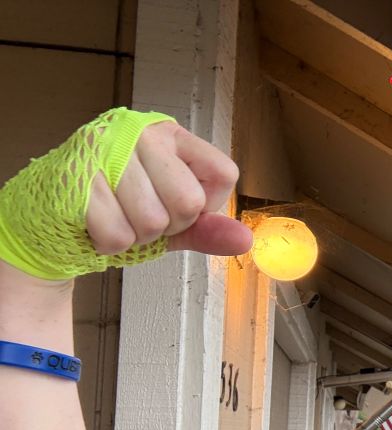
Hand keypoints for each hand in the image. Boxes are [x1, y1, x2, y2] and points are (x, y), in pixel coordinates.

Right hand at [85, 120, 251, 256]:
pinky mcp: (76, 175)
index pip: (223, 174)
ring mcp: (105, 149)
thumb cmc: (120, 210)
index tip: (178, 205)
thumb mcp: (173, 220)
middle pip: (189, 203)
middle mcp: (140, 132)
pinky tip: (97, 224)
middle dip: (169, 226)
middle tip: (141, 215)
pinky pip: (118, 235)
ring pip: (152, 222)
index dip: (206, 206)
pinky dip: (111, 244)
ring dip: (137, 237)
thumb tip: (246, 239)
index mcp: (171, 136)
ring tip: (118, 218)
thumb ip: (209, 229)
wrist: (54, 216)